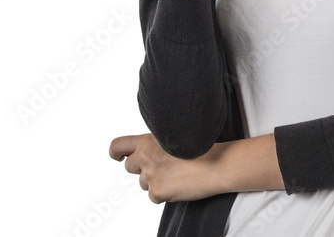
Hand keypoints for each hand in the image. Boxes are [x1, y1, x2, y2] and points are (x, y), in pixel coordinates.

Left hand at [108, 133, 223, 202]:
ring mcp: (151, 175)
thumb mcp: (174, 137)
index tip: (118, 156)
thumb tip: (147, 150)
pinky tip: (178, 184)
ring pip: (143, 182)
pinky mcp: (158, 191)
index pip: (118, 145)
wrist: (217, 164)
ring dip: (154, 181)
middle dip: (141, 168)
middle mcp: (146, 157)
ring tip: (175, 174)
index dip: (116, 152)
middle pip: (129, 166)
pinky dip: (164, 193)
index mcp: (148, 141)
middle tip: (160, 166)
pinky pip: (154, 196)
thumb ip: (156, 143)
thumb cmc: (201, 149)